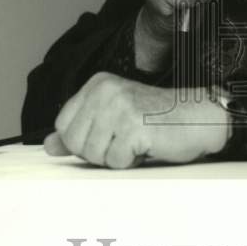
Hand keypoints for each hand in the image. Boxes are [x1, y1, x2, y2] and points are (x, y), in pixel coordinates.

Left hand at [43, 72, 229, 167]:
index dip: (82, 140)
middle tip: (123, 139)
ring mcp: (119, 107)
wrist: (197, 117)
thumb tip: (49, 145)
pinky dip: (131, 161)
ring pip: (93, 154)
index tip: (107, 135)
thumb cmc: (157, 119)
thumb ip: (81, 129)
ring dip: (115, 157)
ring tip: (136, 140)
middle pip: (75, 141)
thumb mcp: (113, 118)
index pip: (63, 124)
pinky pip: (116, 162)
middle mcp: (106, 90)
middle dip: (97, 151)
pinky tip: (146, 145)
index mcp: (97, 84)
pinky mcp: (133, 126)